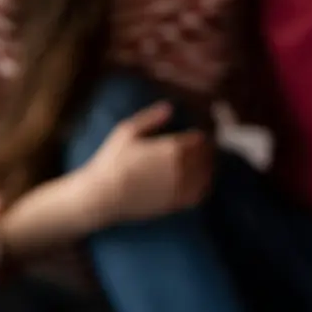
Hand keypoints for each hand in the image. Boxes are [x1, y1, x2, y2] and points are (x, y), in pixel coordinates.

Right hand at [78, 101, 214, 225]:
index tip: (198, 134)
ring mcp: (180, 188)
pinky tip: (201, 182)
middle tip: (204, 147)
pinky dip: (205, 186)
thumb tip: (170, 107)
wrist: (103, 196)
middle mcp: (181, 168)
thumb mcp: (127, 131)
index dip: (201, 135)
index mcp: (172, 148)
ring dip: (209, 167)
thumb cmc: (112, 161)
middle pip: (206, 156)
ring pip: (207, 175)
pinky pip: (200, 195)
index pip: (200, 139)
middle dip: (207, 150)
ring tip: (204, 162)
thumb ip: (151, 117)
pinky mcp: (176, 204)